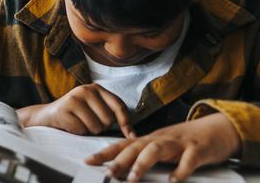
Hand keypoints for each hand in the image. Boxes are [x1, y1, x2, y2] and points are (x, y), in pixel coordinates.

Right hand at [17, 83, 134, 137]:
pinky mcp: (63, 110)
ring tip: (78, 123)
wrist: (44, 116)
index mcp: (96, 88)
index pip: (119, 105)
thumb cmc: (74, 116)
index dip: (126, 122)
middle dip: (100, 127)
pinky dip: (77, 133)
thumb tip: (133, 134)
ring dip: (88, 131)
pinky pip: (81, 130)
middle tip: (87, 122)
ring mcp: (73, 99)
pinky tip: (69, 126)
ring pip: (95, 127)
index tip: (131, 136)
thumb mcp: (93, 109)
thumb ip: (110, 114)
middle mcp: (85, 90)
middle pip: (108, 119)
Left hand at [85, 113, 240, 181]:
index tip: (87, 161)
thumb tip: (120, 167)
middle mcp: (161, 139)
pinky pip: (189, 160)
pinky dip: (180, 170)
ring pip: (156, 149)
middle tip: (107, 174)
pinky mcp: (198, 150)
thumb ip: (143, 154)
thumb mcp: (161, 145)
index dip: (105, 153)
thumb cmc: (186, 141)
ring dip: (143, 164)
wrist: (218, 129)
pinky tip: (173, 181)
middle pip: (135, 147)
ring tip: (133, 179)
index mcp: (150, 140)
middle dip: (119, 160)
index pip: (122, 145)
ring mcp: (179, 143)